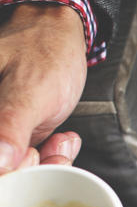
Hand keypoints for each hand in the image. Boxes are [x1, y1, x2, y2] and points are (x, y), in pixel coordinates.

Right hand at [0, 3, 87, 172]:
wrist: (60, 35)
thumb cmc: (44, 51)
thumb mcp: (28, 90)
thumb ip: (10, 124)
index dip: (9, 171)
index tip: (33, 156)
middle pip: (3, 168)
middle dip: (34, 166)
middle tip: (55, 149)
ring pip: (17, 167)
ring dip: (47, 162)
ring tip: (61, 142)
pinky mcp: (13, 134)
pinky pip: (29, 158)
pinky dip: (51, 156)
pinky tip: (62, 140)